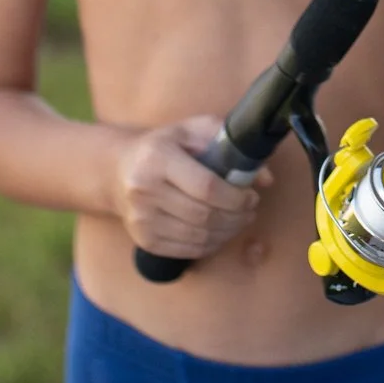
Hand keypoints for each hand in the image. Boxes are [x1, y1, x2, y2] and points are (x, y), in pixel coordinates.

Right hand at [114, 115, 270, 259]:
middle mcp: (144, 190)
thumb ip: (231, 145)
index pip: (205, 186)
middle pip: (204, 215)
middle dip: (236, 216)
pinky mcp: (145, 241)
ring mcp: (142, 220)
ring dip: (228, 232)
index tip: (251, 196)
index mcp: (157, 158)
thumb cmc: (165, 147)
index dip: (235, 196)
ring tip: (240, 220)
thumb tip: (266, 178)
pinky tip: (221, 232)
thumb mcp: (193, 132)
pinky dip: (212, 245)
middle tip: (250, 209)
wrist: (118, 171)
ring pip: (199, 237)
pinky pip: (188, 250)